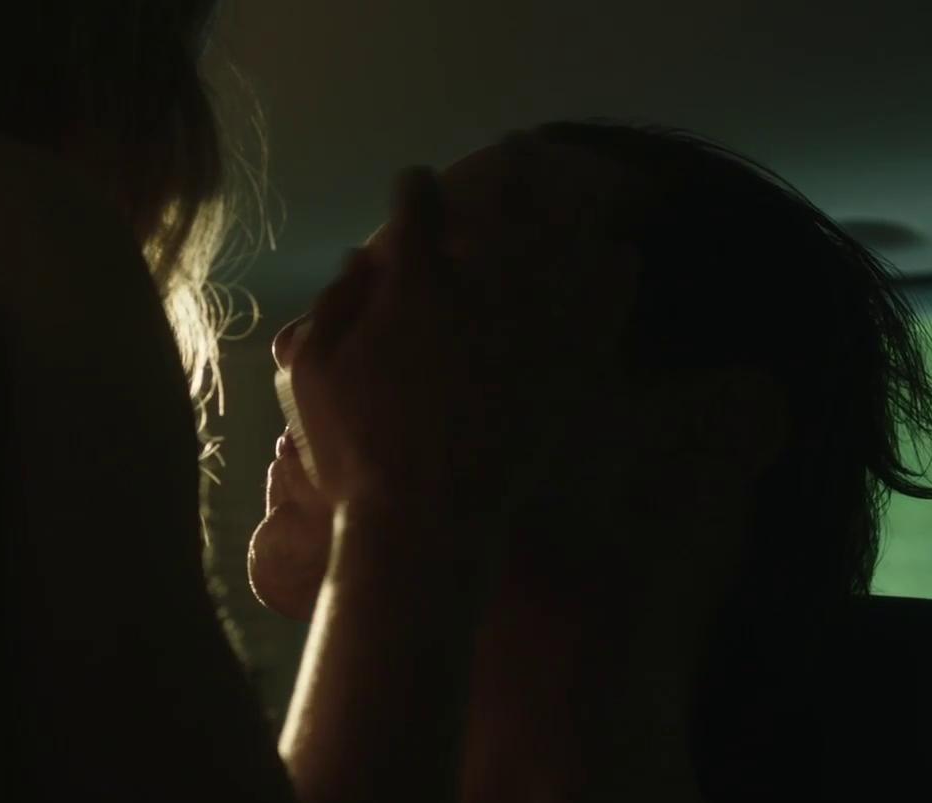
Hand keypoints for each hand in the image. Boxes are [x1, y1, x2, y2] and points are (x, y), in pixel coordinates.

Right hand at [282, 161, 638, 538]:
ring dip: (575, 208)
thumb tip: (358, 259)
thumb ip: (333, 305)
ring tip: (585, 189)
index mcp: (412, 289)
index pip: (417, 206)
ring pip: (570, 244)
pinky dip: (614, 275)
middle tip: (520, 148)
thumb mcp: (309, 374)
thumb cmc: (354, 453)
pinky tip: (621, 258)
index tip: (415, 184)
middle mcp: (481, 296)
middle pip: (508, 205)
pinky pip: (604, 307)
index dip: (414, 188)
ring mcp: (532, 333)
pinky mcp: (566, 374)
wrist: (425, 525)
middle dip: (514, 169)